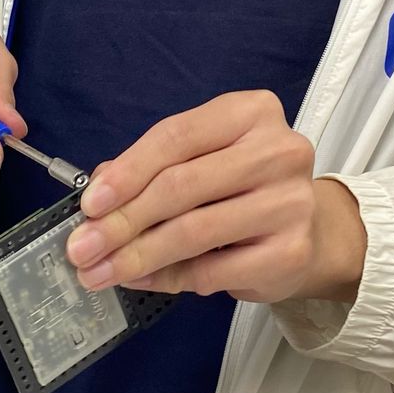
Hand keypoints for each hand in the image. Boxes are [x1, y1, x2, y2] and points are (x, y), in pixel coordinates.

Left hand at [63, 90, 366, 304]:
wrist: (311, 228)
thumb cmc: (244, 186)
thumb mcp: (201, 160)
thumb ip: (153, 169)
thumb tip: (98, 200)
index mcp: (251, 112)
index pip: (176, 136)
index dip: (127, 171)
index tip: (89, 205)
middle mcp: (278, 150)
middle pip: (181, 185)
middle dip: (122, 221)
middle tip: (82, 249)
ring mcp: (290, 201)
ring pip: (193, 231)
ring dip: (137, 256)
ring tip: (101, 272)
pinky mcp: (291, 250)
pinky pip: (213, 270)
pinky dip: (169, 278)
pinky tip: (143, 280)